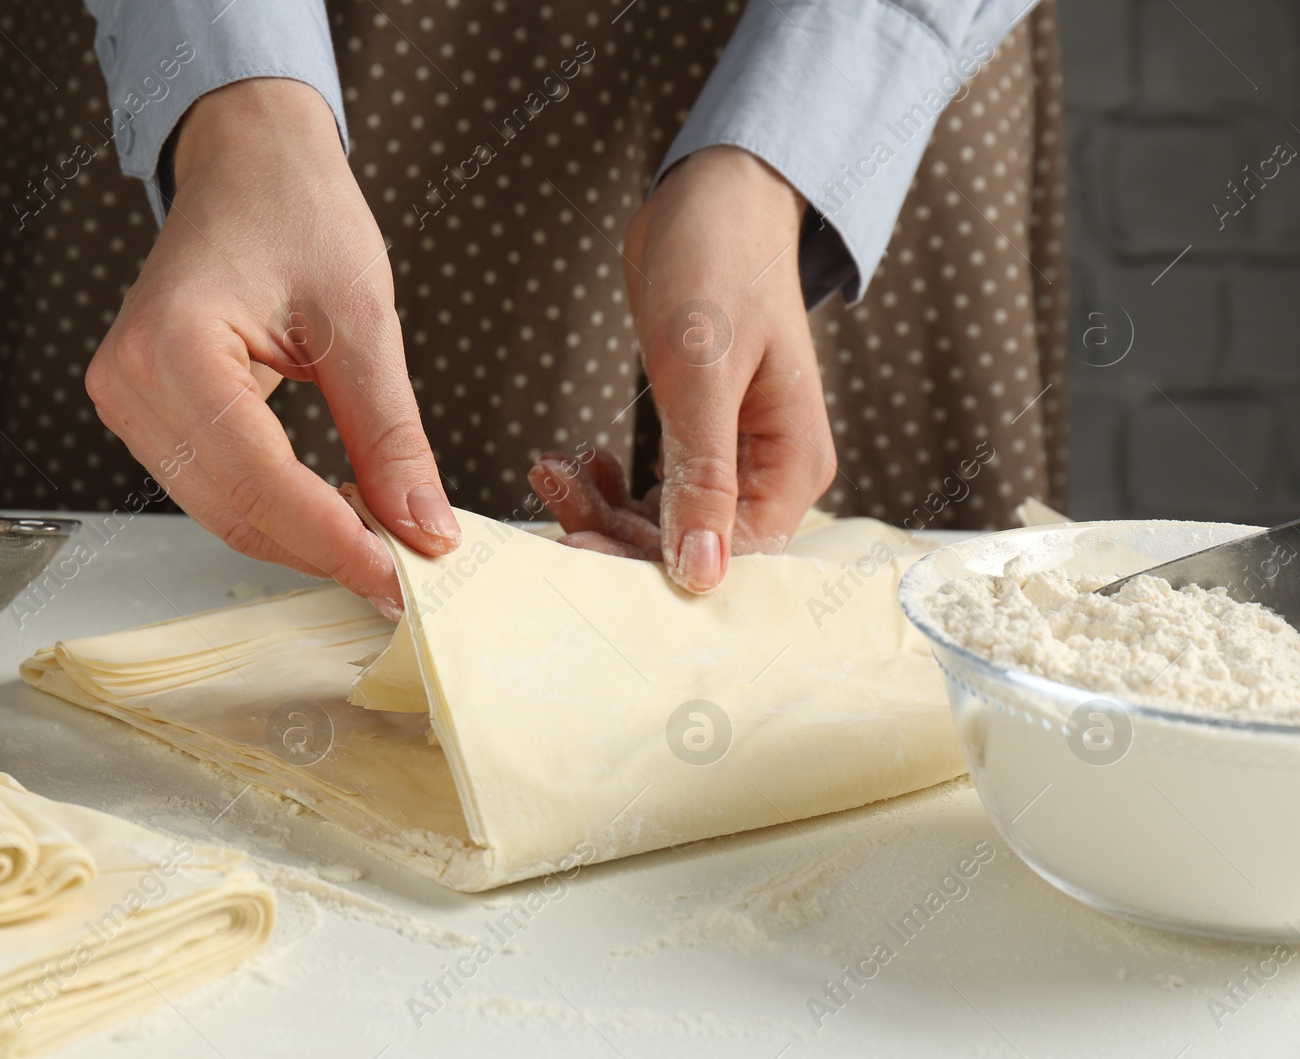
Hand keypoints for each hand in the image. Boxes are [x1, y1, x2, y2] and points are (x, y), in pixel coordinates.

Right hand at [85, 79, 458, 614]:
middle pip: (236, 512)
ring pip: (223, 514)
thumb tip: (425, 528)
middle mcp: (130, 382)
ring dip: (302, 541)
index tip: (403, 579)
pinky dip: (278, 514)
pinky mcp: (145, 413)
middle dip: (324, 552)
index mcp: (174, 346)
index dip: (337, 542)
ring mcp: (127, 400)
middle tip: (406, 576)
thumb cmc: (297, 212)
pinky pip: (215, 489)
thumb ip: (391, 435)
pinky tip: (336, 515)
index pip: (261, 483)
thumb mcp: (364, 321)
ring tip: (381, 547)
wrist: (249, 162)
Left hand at [535, 146, 835, 591]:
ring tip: (551, 466)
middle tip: (552, 490)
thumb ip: (703, 475)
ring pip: (662, 519)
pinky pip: (651, 489)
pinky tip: (575, 458)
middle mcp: (770, 473)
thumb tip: (701, 573)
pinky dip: (608, 483)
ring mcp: (732, 457)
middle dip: (614, 529)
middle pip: (690, 542)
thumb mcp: (703, 372)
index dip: (652, 561)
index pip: (729, 553)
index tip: (579, 546)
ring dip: (601, 505)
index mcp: (793, 466)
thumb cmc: (719, 267)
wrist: (713, 199)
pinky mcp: (697, 438)